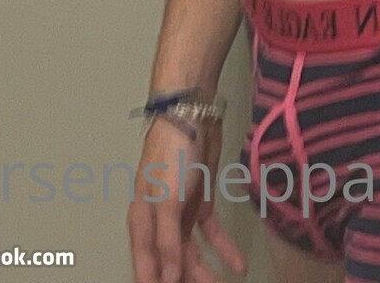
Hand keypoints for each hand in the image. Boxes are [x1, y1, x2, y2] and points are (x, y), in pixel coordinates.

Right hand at [127, 115, 246, 282]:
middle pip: (170, 261)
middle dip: (185, 280)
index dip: (153, 282)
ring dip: (206, 272)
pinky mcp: (200, 201)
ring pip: (191, 253)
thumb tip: (167, 278)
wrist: (193, 114)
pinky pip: (211, 233)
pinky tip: (237, 263)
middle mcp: (159, 220)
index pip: (145, 263)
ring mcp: (180, 212)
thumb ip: (166, 241)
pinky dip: (223, 249)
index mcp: (143, 221)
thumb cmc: (171, 152)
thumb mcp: (167, 200)